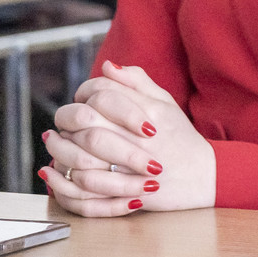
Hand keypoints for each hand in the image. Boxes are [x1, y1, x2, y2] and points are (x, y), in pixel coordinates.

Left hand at [42, 61, 215, 215]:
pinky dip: (64, 179)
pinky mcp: (125, 191)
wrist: (203, 176)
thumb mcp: (166, 103)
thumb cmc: (181, 138)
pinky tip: (54, 172)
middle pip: (85, 119)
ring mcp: (131, 165)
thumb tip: (108, 65)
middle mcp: (137, 135)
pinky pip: (85, 185)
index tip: (81, 99)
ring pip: (79, 153)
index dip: (86, 91)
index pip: (103, 90)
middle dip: (67, 119)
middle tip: (61, 124)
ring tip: (54, 145)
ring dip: (60, 148)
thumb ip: (137, 82)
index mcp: (147, 109)